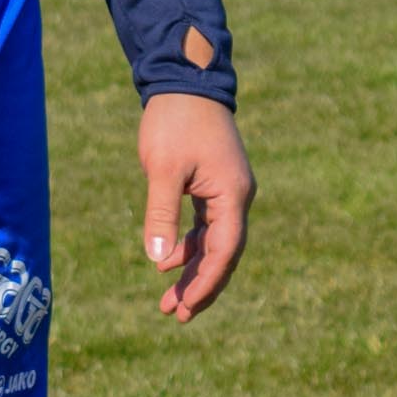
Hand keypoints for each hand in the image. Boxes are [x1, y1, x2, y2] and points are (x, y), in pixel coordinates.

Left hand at [140, 93, 253, 322]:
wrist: (186, 81)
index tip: (185, 308)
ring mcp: (228, 189)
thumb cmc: (175, 122)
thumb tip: (158, 261)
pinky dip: (191, 247)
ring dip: (194, 270)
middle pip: (225, 252)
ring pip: (216, 242)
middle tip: (176, 315)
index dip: (206, 282)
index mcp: (232, 193)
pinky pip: (209, 226)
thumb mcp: (162, 169)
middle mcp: (237, 195)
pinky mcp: (216, 183)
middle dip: (201, 285)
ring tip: (169, 300)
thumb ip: (161, 215)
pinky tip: (169, 262)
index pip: (225, 250)